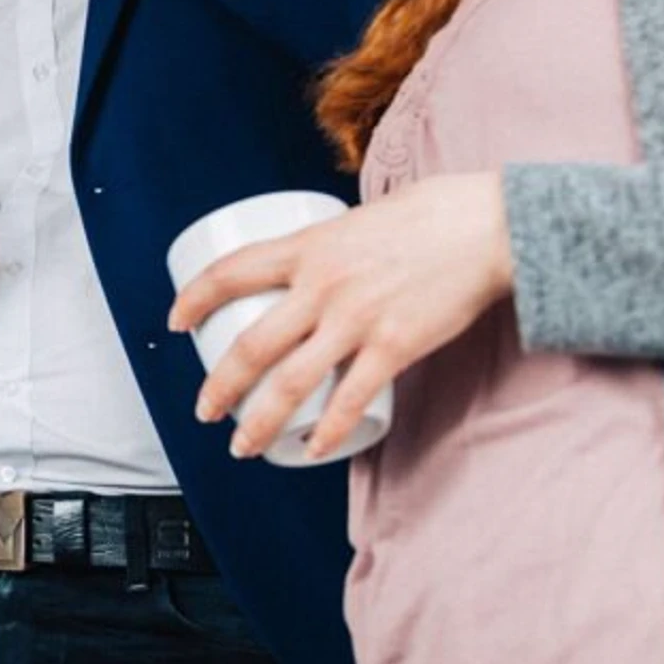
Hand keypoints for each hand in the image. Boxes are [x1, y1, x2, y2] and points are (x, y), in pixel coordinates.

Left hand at [166, 173, 515, 458]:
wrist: (489, 227)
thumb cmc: (429, 216)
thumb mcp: (356, 219)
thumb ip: (327, 249)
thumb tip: (308, 272)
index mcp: (308, 247)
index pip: (230, 271)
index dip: (193, 298)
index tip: (175, 321)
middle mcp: (323, 286)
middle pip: (251, 344)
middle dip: (219, 385)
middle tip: (203, 410)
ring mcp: (357, 319)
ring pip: (290, 381)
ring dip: (259, 420)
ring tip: (241, 444)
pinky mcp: (395, 346)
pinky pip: (350, 400)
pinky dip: (327, 430)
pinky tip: (313, 448)